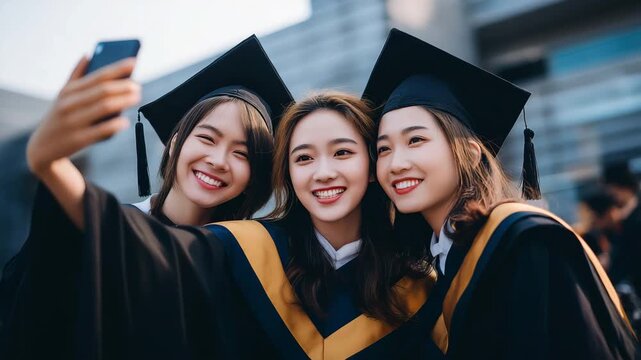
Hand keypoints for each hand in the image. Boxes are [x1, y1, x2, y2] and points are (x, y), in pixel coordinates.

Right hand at [26, 56, 140, 175]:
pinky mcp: (78, 139)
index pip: (97, 76)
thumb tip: (88, 54)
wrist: (42, 147)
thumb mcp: (63, 96)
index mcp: (68, 91)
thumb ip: (76, 76)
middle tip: (137, 86)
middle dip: (123, 86)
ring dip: (123, 101)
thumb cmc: (59, 117)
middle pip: (103, 91)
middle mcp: (69, 104)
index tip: (134, 61)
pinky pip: (100, 130)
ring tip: (137, 97)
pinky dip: (114, 124)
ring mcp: (73, 121)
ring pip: (103, 107)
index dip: (117, 68)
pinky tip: (126, 121)